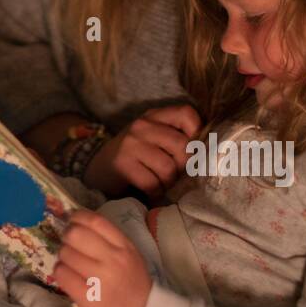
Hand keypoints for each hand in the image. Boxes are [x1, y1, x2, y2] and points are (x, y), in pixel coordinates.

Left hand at [54, 210, 151, 306]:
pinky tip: (67, 275)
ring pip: (66, 253)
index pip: (96, 221)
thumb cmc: (133, 283)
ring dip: (63, 256)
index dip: (78, 216)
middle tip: (69, 243)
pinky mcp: (86, 297)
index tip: (72, 219)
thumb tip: (80, 223)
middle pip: (76, 234)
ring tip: (70, 263)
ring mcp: (99, 279)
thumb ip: (109, 238)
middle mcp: (112, 260)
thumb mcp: (130, 254)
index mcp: (124, 247)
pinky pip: (62, 274)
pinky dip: (60, 272)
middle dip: (67, 236)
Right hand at [84, 104, 199, 200]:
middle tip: (176, 175)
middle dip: (184, 167)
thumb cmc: (135, 155)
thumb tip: (207, 154)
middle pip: (182, 147)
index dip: (197, 134)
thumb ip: (177, 139)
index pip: (187, 114)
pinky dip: (155, 191)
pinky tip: (150, 189)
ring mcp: (131, 143)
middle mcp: (142, 125)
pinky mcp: (122, 163)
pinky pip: (152, 182)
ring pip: (169, 168)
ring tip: (161, 182)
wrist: (98, 167)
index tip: (191, 150)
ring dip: (168, 182)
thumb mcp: (154, 138)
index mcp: (154, 115)